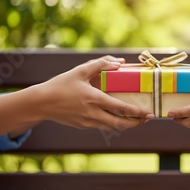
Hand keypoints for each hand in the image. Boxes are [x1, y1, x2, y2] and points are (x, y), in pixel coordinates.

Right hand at [34, 56, 153, 130]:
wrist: (41, 103)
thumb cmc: (60, 85)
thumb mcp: (80, 71)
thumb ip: (100, 65)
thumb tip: (118, 62)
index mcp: (94, 99)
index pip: (121, 108)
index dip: (137, 112)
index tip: (149, 113)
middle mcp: (93, 113)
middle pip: (120, 123)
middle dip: (136, 123)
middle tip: (147, 119)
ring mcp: (88, 122)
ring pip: (112, 127)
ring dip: (126, 124)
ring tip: (136, 120)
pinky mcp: (83, 125)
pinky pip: (102, 126)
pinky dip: (113, 123)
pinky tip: (117, 117)